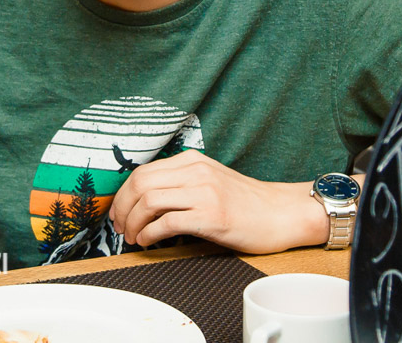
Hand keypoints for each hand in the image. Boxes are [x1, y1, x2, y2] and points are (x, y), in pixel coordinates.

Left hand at [106, 150, 326, 253]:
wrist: (283, 214)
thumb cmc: (246, 203)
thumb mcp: (209, 180)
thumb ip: (180, 182)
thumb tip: (142, 200)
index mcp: (192, 160)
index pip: (143, 172)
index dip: (123, 194)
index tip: (118, 211)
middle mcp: (196, 171)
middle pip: (140, 184)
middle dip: (122, 208)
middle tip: (120, 227)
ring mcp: (204, 192)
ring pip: (149, 201)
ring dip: (134, 223)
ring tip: (133, 237)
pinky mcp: (211, 215)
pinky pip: (167, 223)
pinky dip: (150, 234)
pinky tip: (149, 242)